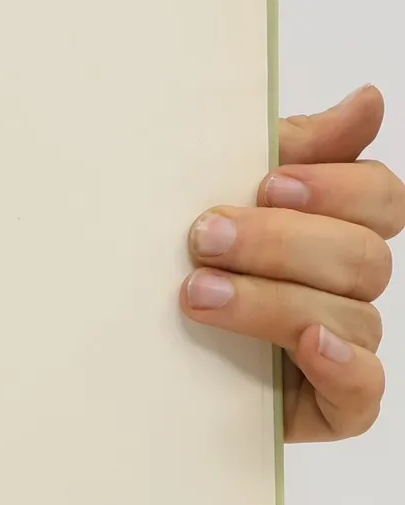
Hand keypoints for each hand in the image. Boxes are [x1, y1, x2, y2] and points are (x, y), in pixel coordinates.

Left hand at [182, 86, 399, 440]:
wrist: (126, 352)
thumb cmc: (187, 259)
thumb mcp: (223, 194)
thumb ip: (294, 149)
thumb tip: (370, 99)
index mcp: (335, 228)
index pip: (379, 198)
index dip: (336, 188)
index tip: (267, 183)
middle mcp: (347, 286)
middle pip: (361, 256)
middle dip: (280, 243)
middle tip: (202, 237)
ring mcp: (343, 345)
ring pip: (350, 317)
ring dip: (272, 300)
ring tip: (197, 293)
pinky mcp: (331, 405)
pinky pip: (364, 389)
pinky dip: (342, 365)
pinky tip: (307, 343)